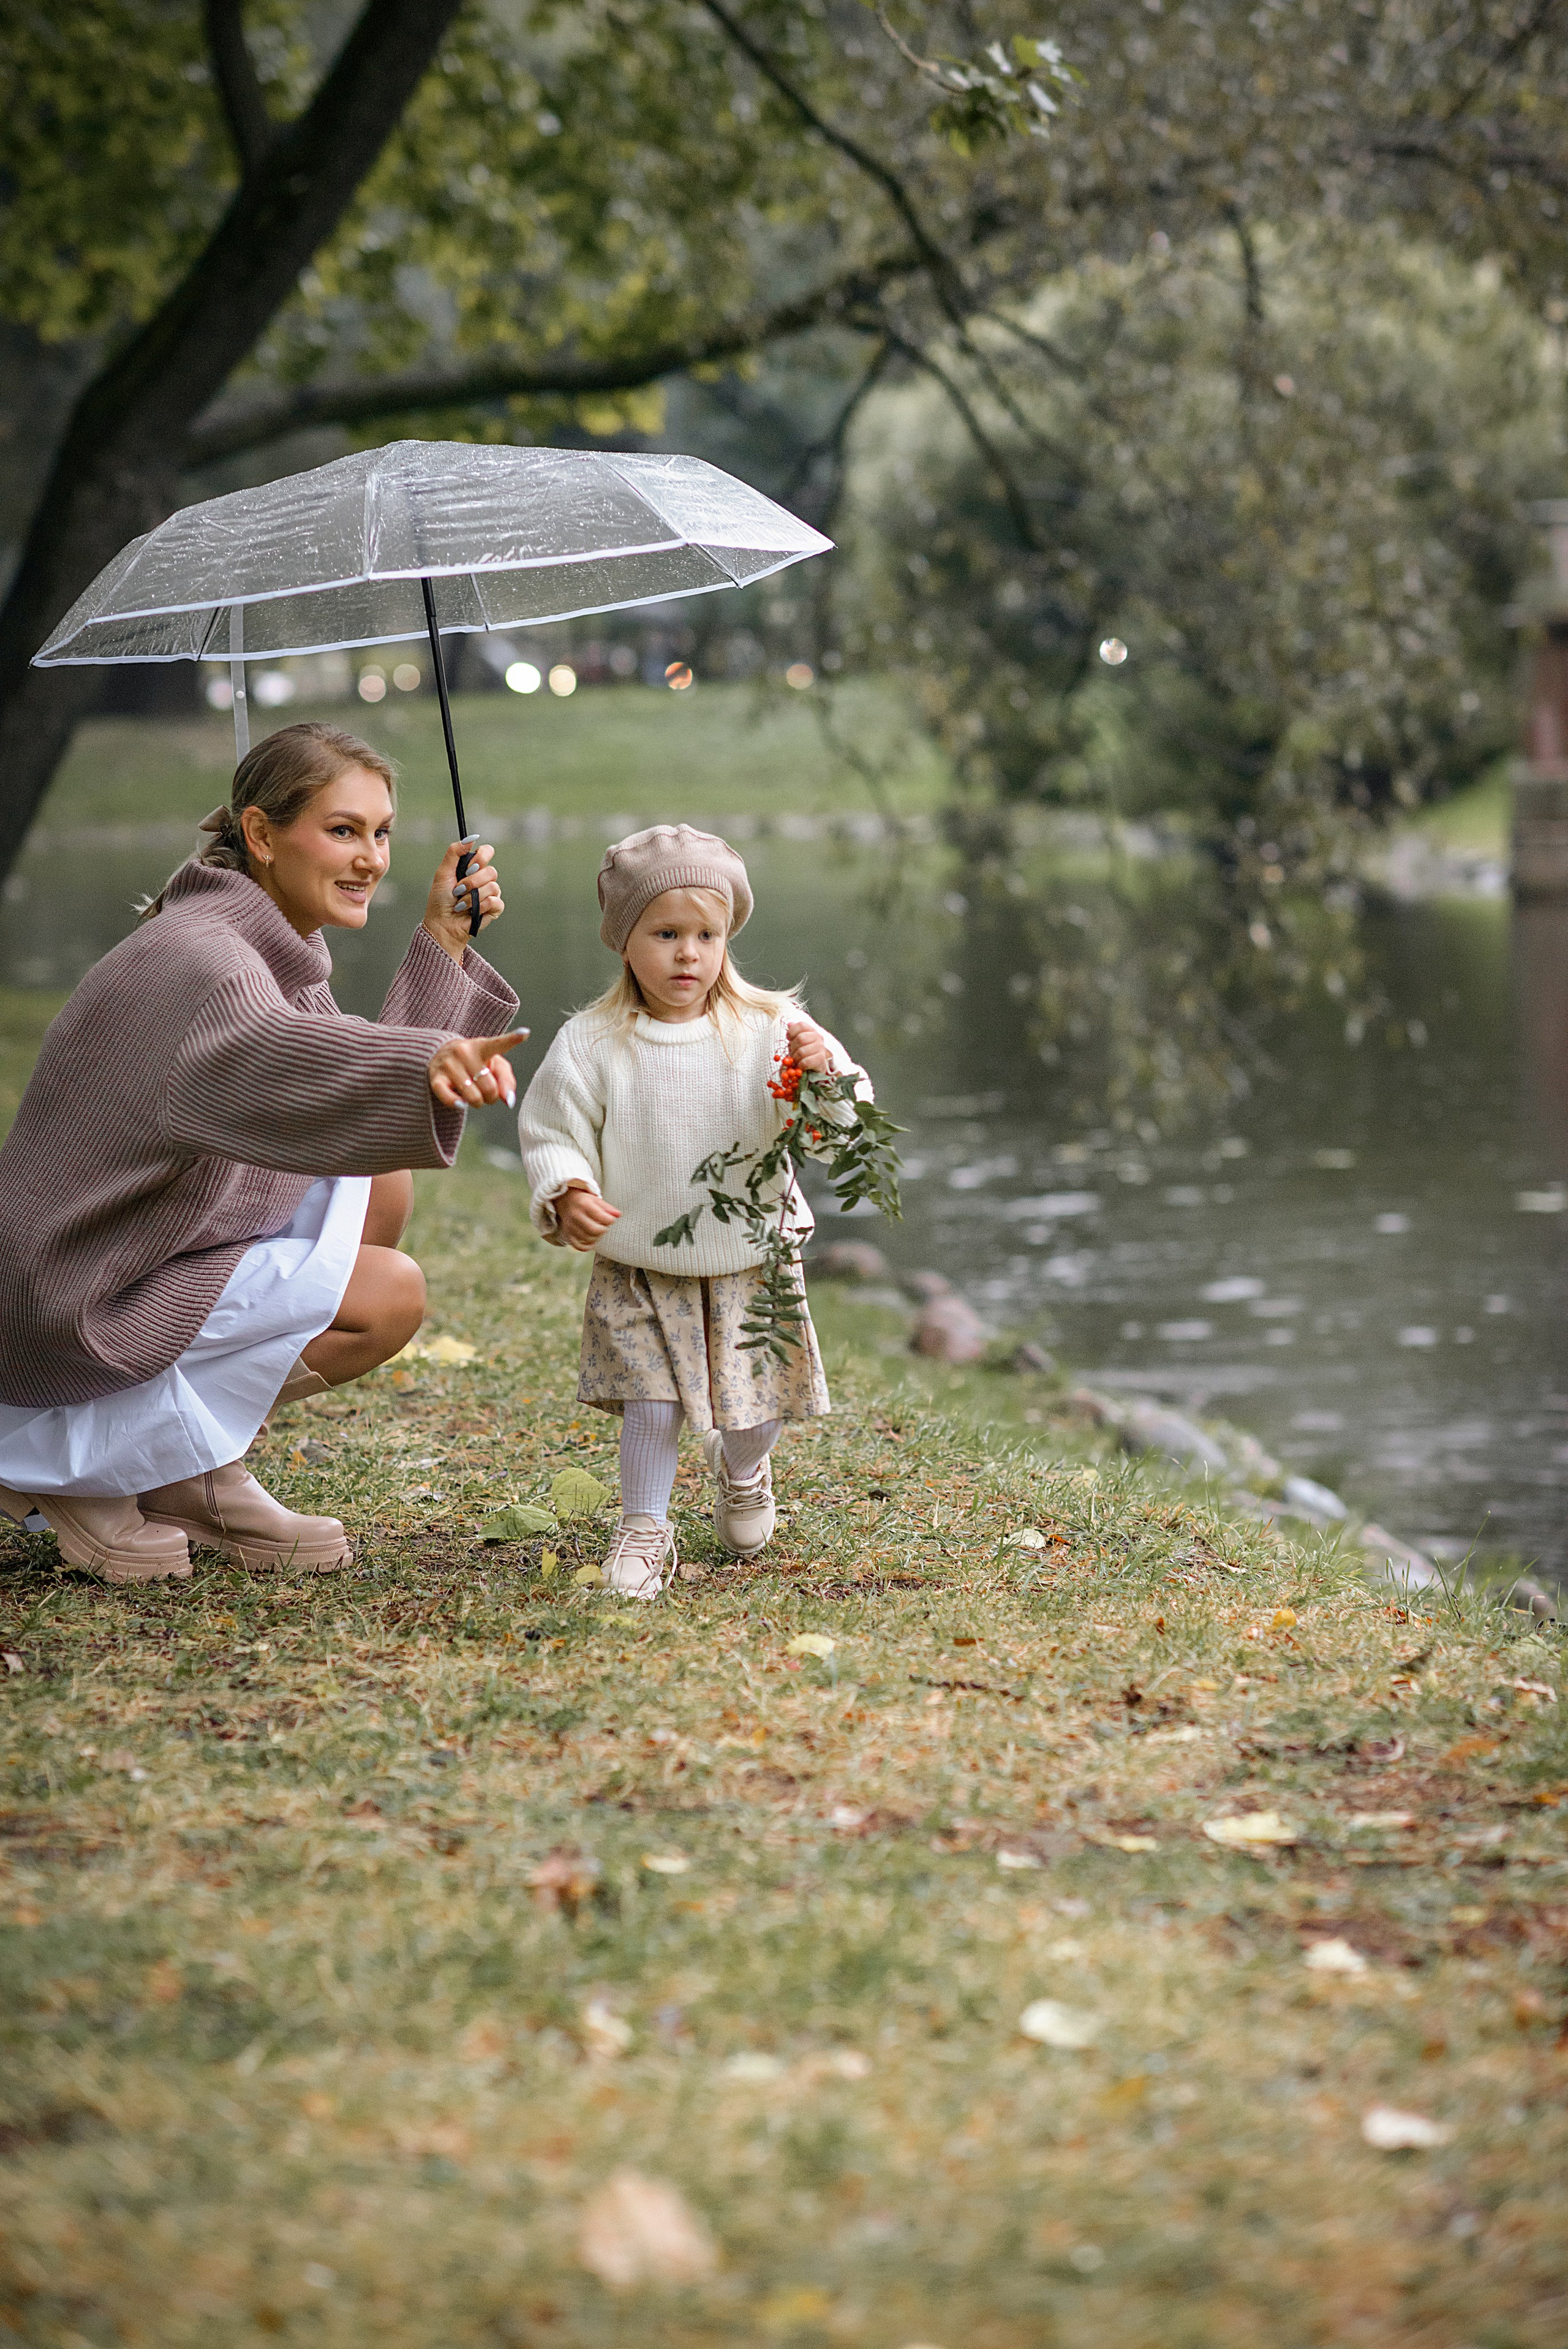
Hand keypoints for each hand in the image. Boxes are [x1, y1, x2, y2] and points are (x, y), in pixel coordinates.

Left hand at [422, 837, 502, 961]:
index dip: (482, 857)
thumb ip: (454, 853)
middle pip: (491, 871)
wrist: (442, 924)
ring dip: (472, 897)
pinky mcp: (494, 909)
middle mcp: (483, 879)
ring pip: (493, 886)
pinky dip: (481, 906)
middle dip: (472, 882)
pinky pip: (496, 901)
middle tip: (458, 890)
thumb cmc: (440, 900)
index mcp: (472, 868)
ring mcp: (490, 894)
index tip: (470, 865)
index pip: (487, 852)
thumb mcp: (442, 873)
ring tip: (461, 904)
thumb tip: (471, 839)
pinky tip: (471, 911)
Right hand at [427, 1029, 527, 1110]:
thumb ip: (507, 1081)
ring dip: (478, 1103)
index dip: (512, 1039)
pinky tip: (461, 1103)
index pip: (499, 1044)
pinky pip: (449, 1099)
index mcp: (482, 1046)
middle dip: (492, 1097)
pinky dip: (458, 1105)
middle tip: (486, 1091)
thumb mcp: (494, 1065)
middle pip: (490, 1088)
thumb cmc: (475, 1062)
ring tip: (474, 1095)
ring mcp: (449, 1065)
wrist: (440, 1055)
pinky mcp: (436, 1078)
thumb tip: (509, 1101)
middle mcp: (464, 1052)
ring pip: (473, 1098)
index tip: (525, 1034)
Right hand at [556, 1183, 620, 1250]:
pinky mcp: (568, 1234)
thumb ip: (608, 1208)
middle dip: (604, 1230)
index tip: (610, 1219)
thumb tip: (619, 1215)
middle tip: (604, 1226)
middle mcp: (575, 1216)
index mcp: (584, 1205)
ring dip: (597, 1237)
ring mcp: (570, 1226)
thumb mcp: (596, 1200)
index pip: (602, 1217)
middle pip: (594, 1230)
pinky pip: (579, 1246)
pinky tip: (592, 1240)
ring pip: (588, 1239)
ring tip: (598, 1231)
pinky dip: (588, 1246)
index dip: (610, 1220)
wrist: (566, 1201)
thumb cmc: (584, 1201)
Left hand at [786, 1016, 834, 1073]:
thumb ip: (794, 1033)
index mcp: (812, 1031)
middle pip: (800, 1038)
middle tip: (793, 1054)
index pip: (801, 1025)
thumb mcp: (797, 1043)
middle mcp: (818, 1037)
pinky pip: (806, 1062)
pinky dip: (800, 1065)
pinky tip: (802, 1066)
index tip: (789, 1039)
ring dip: (796, 1058)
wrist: (814, 1070)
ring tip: (797, 1061)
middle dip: (793, 1048)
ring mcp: (821, 1048)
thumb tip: (789, 1023)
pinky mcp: (821, 1060)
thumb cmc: (804, 1055)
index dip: (792, 1032)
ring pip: (802, 1051)